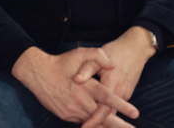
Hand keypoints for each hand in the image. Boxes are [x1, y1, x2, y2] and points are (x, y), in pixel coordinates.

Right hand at [12, 47, 138, 125]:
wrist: (38, 73)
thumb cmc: (61, 62)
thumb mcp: (80, 53)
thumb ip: (98, 56)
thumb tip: (112, 65)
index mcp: (86, 86)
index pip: (107, 98)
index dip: (122, 106)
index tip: (135, 112)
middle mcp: (80, 101)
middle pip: (103, 116)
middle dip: (119, 125)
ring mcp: (72, 110)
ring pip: (93, 122)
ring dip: (106, 126)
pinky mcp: (65, 115)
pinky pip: (82, 121)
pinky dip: (92, 123)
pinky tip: (100, 125)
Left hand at [76, 28, 154, 127]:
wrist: (137, 48)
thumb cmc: (117, 50)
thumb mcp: (100, 54)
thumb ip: (88, 68)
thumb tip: (77, 80)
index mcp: (112, 84)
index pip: (103, 109)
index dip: (93, 120)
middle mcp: (120, 92)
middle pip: (109, 115)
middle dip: (99, 125)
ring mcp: (125, 93)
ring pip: (113, 112)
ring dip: (103, 121)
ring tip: (90, 127)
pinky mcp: (126, 93)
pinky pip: (115, 106)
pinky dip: (107, 113)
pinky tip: (98, 118)